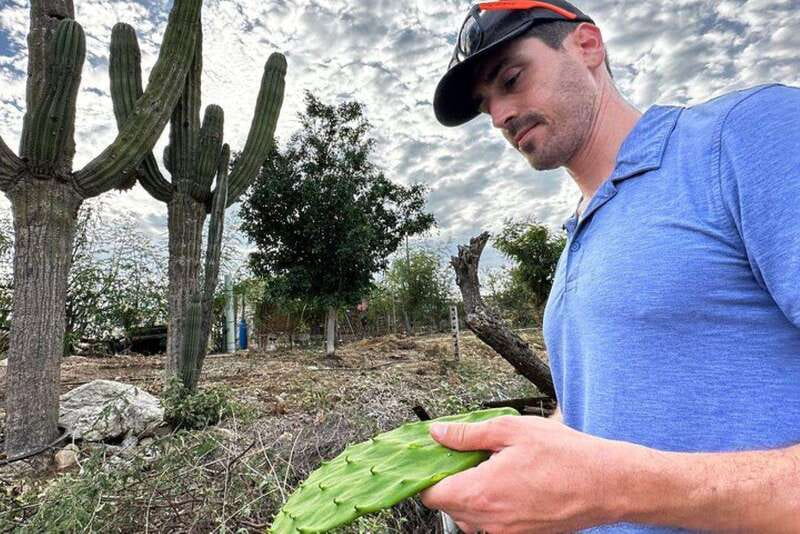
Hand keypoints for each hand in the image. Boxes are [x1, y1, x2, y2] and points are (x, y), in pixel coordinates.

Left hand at [420, 415, 641, 533]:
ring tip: (491, 468)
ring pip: (469, 518)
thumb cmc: (567, 457)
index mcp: (482, 492)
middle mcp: (491, 521)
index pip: (431, 494)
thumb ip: (468, 434)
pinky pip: (492, 525)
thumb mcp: (511, 430)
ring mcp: (507, 533)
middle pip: (448, 506)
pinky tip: (508, 483)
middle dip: (450, 481)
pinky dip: (491, 507)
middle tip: (466, 456)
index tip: (432, 459)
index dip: (427, 475)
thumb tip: (439, 434)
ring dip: (471, 495)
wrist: (607, 484)